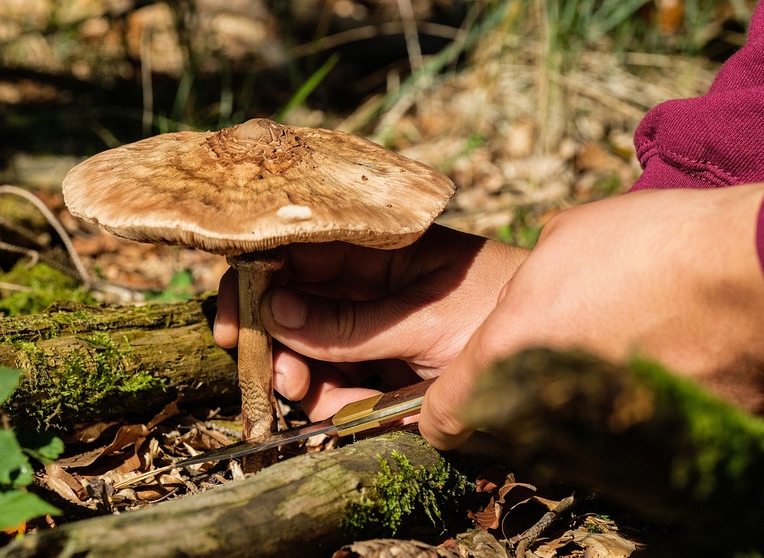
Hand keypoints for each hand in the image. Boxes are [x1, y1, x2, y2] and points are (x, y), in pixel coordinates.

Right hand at [214, 224, 527, 421]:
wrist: (568, 354)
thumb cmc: (506, 314)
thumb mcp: (425, 320)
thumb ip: (348, 323)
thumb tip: (273, 310)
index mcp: (373, 248)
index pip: (295, 251)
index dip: (256, 282)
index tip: (235, 323)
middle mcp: (365, 282)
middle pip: (291, 304)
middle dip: (276, 342)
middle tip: (279, 377)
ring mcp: (372, 325)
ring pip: (308, 349)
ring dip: (302, 378)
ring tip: (312, 398)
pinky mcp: (382, 367)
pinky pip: (337, 382)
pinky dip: (332, 402)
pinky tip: (341, 412)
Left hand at [420, 183, 763, 448]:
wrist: (751, 272)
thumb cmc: (650, 245)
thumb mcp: (560, 242)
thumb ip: (521, 286)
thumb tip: (522, 296)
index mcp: (501, 355)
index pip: (441, 422)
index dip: (440, 410)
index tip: (452, 397)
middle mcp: (540, 407)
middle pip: (503, 432)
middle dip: (510, 404)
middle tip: (539, 365)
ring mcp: (598, 436)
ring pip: (561, 439)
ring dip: (566, 409)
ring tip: (602, 359)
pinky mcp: (656, 451)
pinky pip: (618, 438)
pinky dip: (623, 415)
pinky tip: (649, 371)